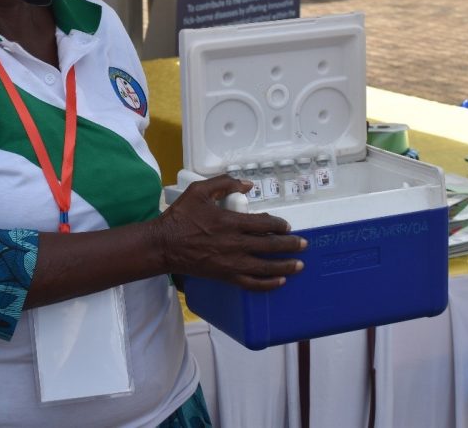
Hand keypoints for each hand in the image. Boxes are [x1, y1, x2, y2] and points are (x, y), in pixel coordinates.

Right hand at [153, 175, 305, 290]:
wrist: (163, 245)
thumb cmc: (180, 217)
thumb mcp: (199, 191)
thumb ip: (224, 183)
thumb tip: (246, 184)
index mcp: (230, 221)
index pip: (264, 224)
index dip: (279, 225)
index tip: (287, 226)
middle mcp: (235, 244)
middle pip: (270, 245)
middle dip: (290, 245)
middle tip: (303, 245)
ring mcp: (231, 263)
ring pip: (265, 267)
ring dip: (285, 265)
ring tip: (299, 265)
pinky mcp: (225, 276)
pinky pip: (251, 284)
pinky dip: (267, 284)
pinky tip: (279, 282)